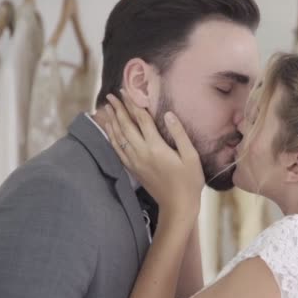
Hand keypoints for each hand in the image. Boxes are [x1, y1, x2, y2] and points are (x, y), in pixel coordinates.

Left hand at [103, 91, 203, 221]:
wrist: (178, 206)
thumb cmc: (189, 181)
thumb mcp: (191, 156)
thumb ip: (179, 134)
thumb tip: (168, 113)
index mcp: (156, 147)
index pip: (141, 120)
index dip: (133, 104)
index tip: (125, 91)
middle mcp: (141, 153)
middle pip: (126, 126)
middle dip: (118, 109)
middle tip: (111, 96)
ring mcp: (135, 162)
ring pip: (118, 138)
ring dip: (112, 122)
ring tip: (106, 109)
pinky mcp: (133, 169)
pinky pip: (118, 150)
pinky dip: (112, 138)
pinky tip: (110, 132)